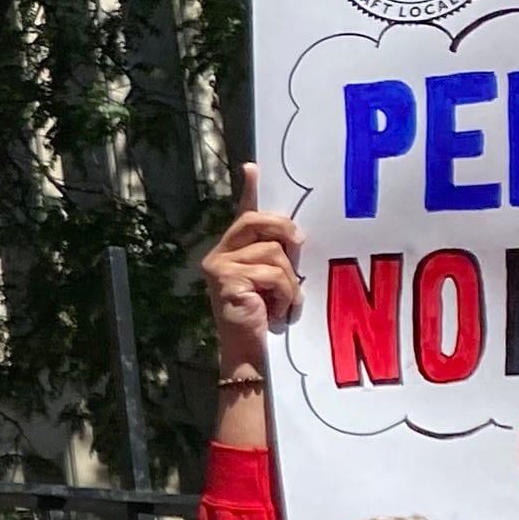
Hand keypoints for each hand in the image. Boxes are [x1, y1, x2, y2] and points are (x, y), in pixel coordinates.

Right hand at [201, 163, 302, 372]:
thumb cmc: (263, 317)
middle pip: (257, 221)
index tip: (253, 167)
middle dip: (284, 231)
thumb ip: (277, 255)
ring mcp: (219, 265)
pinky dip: (284, 294)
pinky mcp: (226, 279)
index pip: (243, 214)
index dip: (249, 190)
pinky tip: (276, 311)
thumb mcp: (273, 279)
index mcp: (232, 250)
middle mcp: (219, 254)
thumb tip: (297, 235)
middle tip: (299, 247)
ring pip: (273, 252)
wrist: (247, 352)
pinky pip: (272, 273)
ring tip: (282, 303)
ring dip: (288, 280)